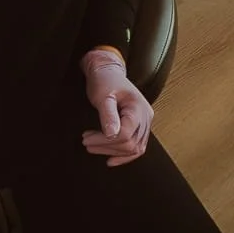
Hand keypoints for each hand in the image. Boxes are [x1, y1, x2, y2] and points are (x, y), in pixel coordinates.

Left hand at [80, 48, 152, 165]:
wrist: (108, 73)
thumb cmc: (104, 81)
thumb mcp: (102, 95)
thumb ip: (108, 114)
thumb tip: (111, 134)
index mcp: (138, 108)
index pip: (125, 134)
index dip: (105, 140)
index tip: (87, 138)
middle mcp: (146, 117)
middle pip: (131, 144)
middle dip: (107, 147)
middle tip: (87, 143)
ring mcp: (146, 123)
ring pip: (135, 149)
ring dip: (114, 152)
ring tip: (94, 147)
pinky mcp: (140, 127)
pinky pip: (137, 146)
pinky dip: (124, 155)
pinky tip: (111, 159)